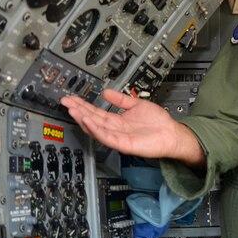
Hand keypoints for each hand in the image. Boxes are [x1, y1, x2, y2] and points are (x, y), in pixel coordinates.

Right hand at [61, 89, 205, 167]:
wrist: (172, 134)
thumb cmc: (158, 122)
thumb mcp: (136, 105)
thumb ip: (121, 99)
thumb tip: (106, 92)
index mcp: (117, 120)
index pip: (95, 112)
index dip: (82, 105)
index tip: (71, 98)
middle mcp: (115, 129)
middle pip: (92, 119)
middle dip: (78, 110)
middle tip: (66, 102)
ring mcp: (118, 137)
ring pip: (96, 129)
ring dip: (84, 119)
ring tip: (73, 110)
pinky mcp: (124, 144)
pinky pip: (107, 138)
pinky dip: (97, 130)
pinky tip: (89, 122)